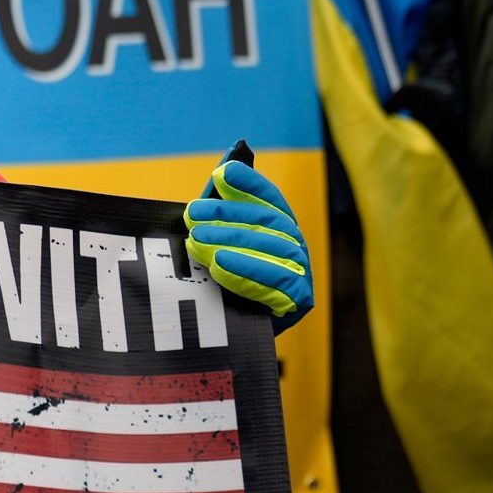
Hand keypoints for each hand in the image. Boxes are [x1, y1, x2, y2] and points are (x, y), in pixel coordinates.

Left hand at [184, 154, 313, 329]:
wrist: (220, 341)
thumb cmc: (218, 282)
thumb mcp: (216, 237)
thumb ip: (226, 198)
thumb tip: (236, 151)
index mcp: (281, 231)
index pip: (271, 199)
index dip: (249, 185)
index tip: (221, 173)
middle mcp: (296, 249)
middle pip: (268, 224)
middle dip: (228, 216)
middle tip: (191, 215)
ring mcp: (302, 275)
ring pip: (273, 251)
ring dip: (233, 242)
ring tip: (197, 240)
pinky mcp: (298, 303)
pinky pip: (278, 283)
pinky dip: (248, 271)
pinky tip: (219, 266)